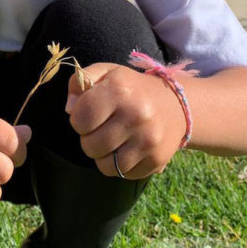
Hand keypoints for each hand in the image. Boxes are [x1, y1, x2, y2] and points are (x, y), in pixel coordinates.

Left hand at [65, 63, 185, 178]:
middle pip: (89, 146)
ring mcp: (148, 139)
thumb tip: (70, 109)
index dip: (79, 119)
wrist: (176, 105)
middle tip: (102, 128)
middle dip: (89, 139)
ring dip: (103, 156)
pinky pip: (124, 174)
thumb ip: (79, 82)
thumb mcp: (106, 73)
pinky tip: (128, 149)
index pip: (80, 119)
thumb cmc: (131, 89)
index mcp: (119, 90)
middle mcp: (136, 115)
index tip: (90, 114)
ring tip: (113, 140)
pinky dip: (121, 166)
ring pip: (105, 165)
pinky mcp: (157, 159)